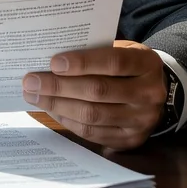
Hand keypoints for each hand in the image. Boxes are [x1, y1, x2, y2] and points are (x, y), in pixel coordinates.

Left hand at [22, 40, 166, 149]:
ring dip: (58, 105)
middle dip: (59, 86)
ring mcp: (142, 120)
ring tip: (34, 96)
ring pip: (93, 115)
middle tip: (31, 81)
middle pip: (99, 91)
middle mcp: (149, 93)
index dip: (83, 62)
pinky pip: (93, 133)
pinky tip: (52, 110)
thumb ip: (94, 50)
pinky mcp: (130, 140)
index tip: (53, 62)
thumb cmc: (127, 64)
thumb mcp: (120, 48)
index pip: (114, 62)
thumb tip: (50, 58)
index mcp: (147, 63)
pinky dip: (68, 121)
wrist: (155, 91)